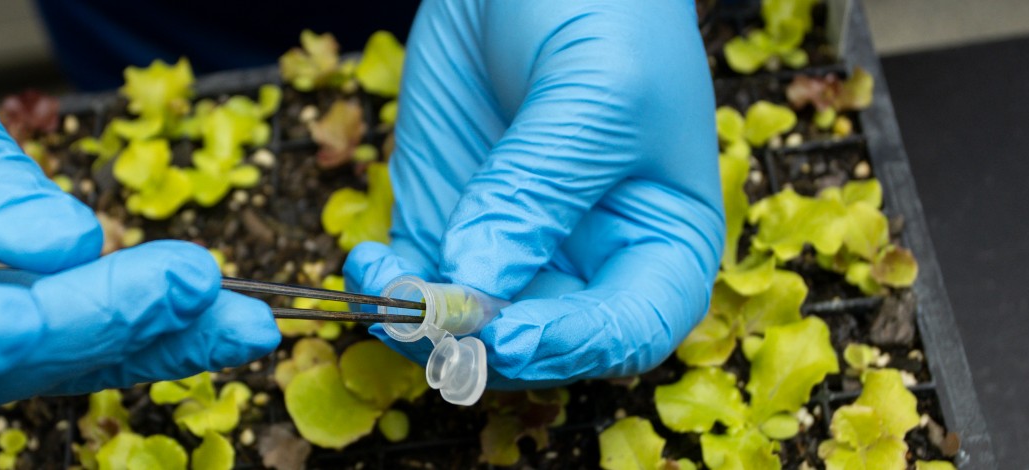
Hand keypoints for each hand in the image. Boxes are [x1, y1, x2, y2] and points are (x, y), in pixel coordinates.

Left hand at [346, 0, 722, 388]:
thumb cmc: (604, 10)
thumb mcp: (593, 95)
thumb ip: (538, 191)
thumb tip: (476, 285)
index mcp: (660, 240)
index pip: (630, 330)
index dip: (575, 348)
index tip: (513, 333)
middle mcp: (591, 261)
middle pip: (543, 346)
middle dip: (487, 346)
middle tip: (437, 324)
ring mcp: (513, 245)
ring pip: (470, 329)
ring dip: (423, 330)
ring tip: (391, 297)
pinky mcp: (449, 221)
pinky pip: (417, 282)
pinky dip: (388, 287)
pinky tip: (369, 265)